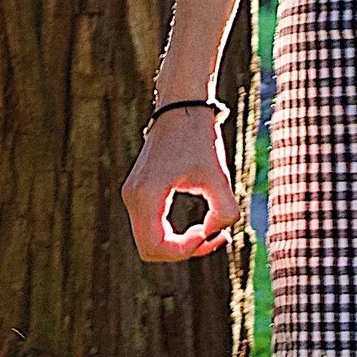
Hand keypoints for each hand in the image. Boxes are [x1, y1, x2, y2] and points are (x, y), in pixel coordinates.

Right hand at [122, 108, 243, 262]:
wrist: (182, 105)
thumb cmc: (199, 138)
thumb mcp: (219, 176)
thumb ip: (224, 212)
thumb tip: (213, 232)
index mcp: (145, 196)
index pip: (155, 247)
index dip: (186, 251)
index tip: (212, 233)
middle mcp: (132, 198)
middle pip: (150, 250)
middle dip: (184, 251)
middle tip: (216, 237)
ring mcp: (132, 195)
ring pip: (150, 241)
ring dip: (180, 244)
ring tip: (212, 232)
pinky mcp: (139, 192)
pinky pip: (152, 228)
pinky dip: (174, 235)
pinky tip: (199, 226)